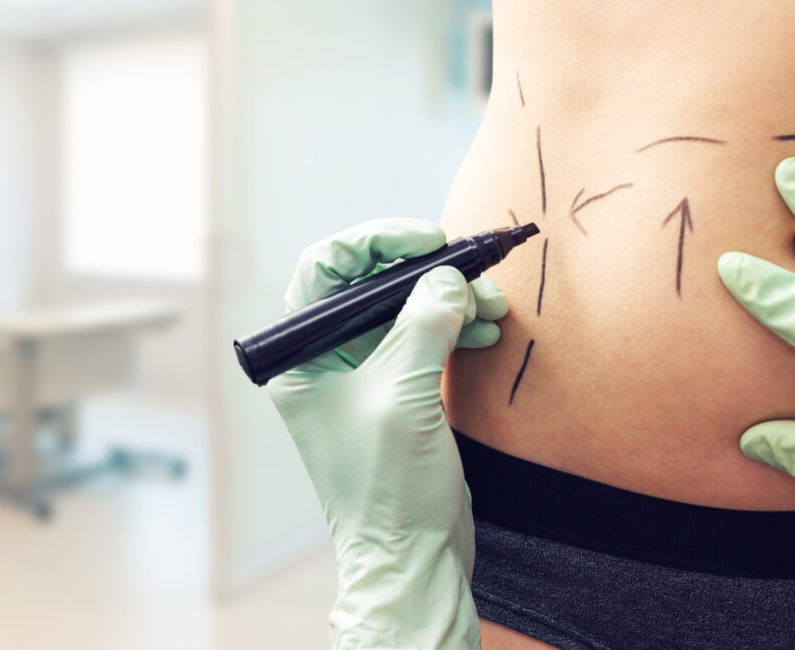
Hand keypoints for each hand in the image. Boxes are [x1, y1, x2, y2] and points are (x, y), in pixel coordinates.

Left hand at [269, 218, 507, 647]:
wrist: (411, 555)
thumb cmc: (386, 487)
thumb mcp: (402, 394)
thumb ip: (423, 324)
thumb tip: (450, 277)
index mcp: (302, 355)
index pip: (327, 269)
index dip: (376, 242)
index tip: (428, 239)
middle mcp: (326, 359)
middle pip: (373, 285)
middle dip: (426, 273)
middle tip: (472, 271)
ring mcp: (363, 375)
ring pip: (406, 310)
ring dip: (450, 300)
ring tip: (492, 306)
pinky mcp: (398, 392)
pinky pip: (425, 338)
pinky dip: (456, 327)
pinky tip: (485, 328)